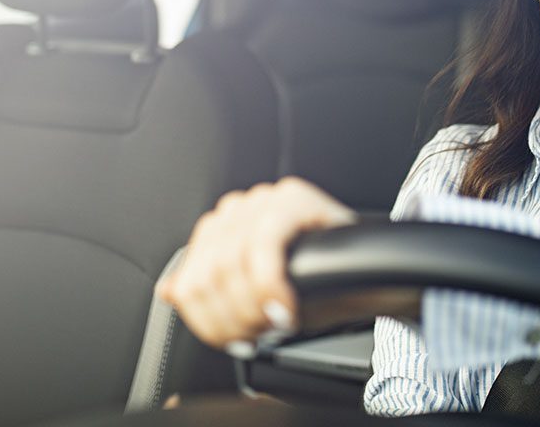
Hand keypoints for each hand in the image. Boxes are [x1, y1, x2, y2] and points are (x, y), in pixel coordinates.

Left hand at [156, 176, 356, 353]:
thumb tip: (170, 291)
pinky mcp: (292, 199)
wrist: (369, 270)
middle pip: (206, 276)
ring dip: (252, 308)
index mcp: (221, 228)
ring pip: (229, 265)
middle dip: (232, 318)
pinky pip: (264, 247)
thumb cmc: (314, 283)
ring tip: (275, 323)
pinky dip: (270, 287)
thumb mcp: (253, 293)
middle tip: (258, 336)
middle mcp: (238, 209)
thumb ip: (211, 289)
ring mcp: (264, 199)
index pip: (190, 278)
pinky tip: (287, 308)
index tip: (234, 340)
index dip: (208, 320)